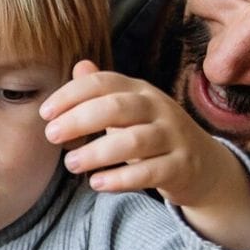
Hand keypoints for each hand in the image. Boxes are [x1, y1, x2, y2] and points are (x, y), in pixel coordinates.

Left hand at [41, 61, 249, 249]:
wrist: (204, 166)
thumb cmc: (154, 135)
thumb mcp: (130, 110)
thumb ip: (103, 92)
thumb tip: (79, 65)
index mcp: (140, 90)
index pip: (103, 83)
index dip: (70, 95)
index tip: (45, 113)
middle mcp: (158, 108)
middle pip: (116, 107)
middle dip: (79, 120)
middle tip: (51, 136)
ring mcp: (173, 137)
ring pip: (133, 141)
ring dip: (96, 153)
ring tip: (71, 165)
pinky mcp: (180, 167)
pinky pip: (148, 172)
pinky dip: (119, 179)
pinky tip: (97, 184)